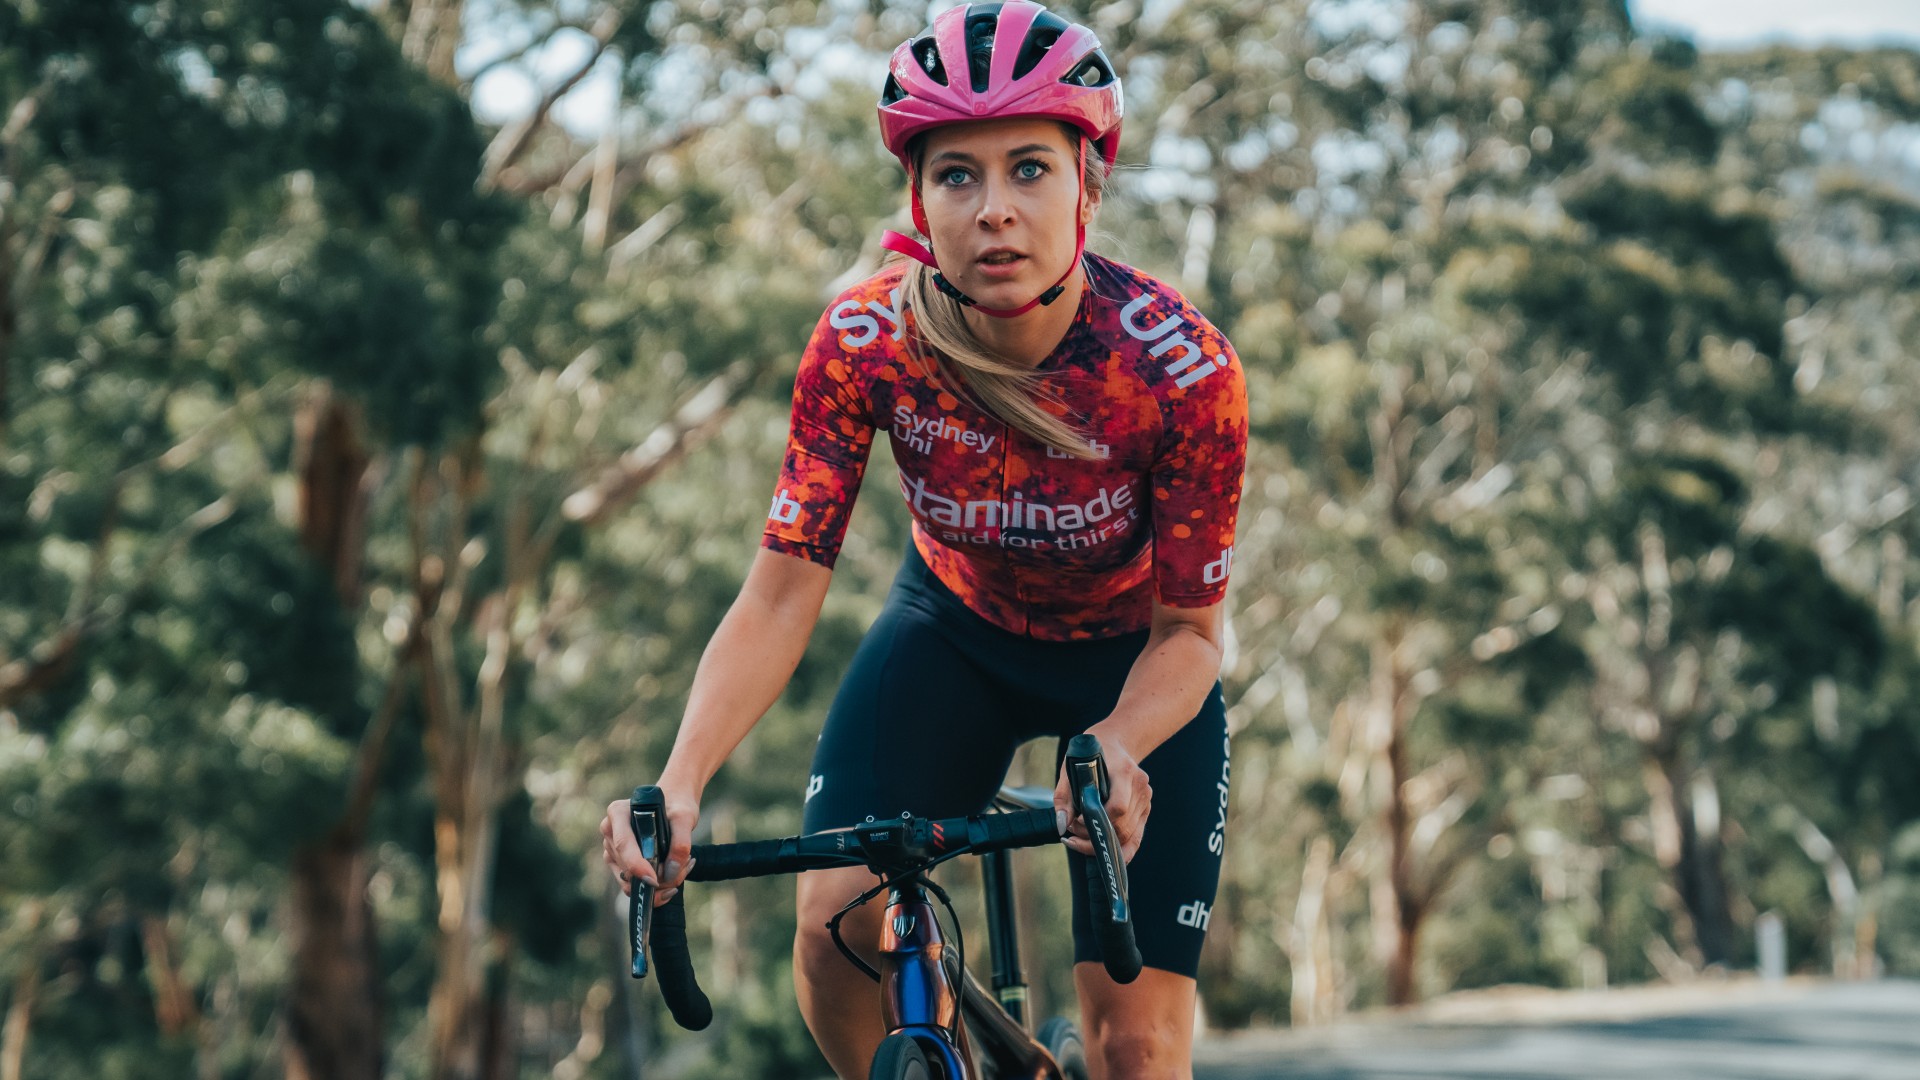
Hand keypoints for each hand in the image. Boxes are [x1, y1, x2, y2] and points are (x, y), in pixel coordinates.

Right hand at [601, 786, 699, 907]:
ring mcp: (611, 848)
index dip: (636, 865)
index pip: (624, 844)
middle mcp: (610, 831)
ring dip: (659, 882)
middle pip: (628, 867)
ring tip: (683, 866)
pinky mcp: (617, 863)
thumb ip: (681, 841)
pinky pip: (632, 884)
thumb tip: (670, 872)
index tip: (654, 880)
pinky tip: (674, 874)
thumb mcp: (684, 817)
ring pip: (630, 881)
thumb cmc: (676, 806)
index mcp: (618, 812)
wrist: (673, 806)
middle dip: (657, 876)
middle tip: (686, 867)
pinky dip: (655, 886)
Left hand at [1053, 736, 1151, 863]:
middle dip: (1094, 836)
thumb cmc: (1090, 754)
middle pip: (1123, 827)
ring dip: (1102, 842)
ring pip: (1128, 836)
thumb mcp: (1071, 769)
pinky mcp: (1146, 809)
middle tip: (1072, 830)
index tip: (1075, 822)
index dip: (1096, 822)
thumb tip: (1062, 824)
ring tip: (1081, 833)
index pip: (1118, 808)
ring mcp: (1146, 799)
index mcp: (1125, 772)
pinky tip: (1103, 852)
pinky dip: (1121, 850)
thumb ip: (1064, 797)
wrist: (1113, 742)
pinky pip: (1136, 838)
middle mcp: (1140, 787)